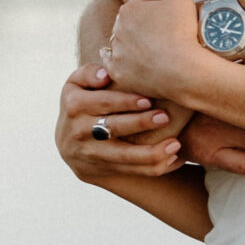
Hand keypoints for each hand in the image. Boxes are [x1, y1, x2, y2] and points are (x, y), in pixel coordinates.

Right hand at [55, 60, 186, 179]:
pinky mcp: (102, 169)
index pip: (102, 102)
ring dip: (151, 152)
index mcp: (75, 105)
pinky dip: (152, 167)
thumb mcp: (77, 84)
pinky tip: (172, 158)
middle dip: (141, 123)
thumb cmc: (83, 102)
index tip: (148, 100)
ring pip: (124, 155)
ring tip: (175, 144)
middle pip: (114, 128)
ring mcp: (90, 153)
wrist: (69, 142)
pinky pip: (131, 171)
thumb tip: (106, 76)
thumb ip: (89, 73)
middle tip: (165, 117)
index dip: (125, 101)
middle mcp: (79, 131)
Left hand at [106, 0, 218, 111]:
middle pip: (133, 20)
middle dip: (145, 17)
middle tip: (161, 18)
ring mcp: (118, 55)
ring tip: (143, 39)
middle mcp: (117, 31)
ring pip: (122, 42)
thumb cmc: (181, 32)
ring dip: (131, 39)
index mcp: (129, 10)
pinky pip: (113, 65)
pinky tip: (118, 58)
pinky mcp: (120, 75)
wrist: (182, 72)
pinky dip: (116, 61)